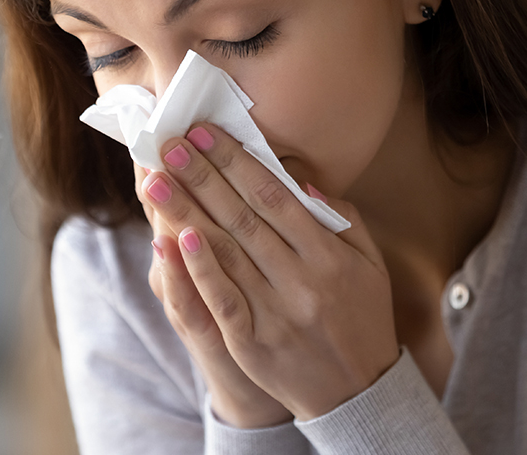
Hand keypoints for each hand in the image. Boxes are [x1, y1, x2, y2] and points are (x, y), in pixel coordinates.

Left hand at [138, 123, 398, 420]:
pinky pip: (221, 300)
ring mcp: (275, 313)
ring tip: (156, 182)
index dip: (237, 162)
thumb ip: (341, 219)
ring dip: (187, 213)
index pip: (275, 197)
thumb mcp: (369, 263)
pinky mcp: (252, 343)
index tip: (206, 133)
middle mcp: (301, 281)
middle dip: (203, 177)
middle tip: (170, 144)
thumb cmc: (363, 318)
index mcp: (329, 256)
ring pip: (225, 253)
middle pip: (243, 218)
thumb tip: (299, 180)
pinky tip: (175, 239)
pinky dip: (198, 269)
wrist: (358, 393)